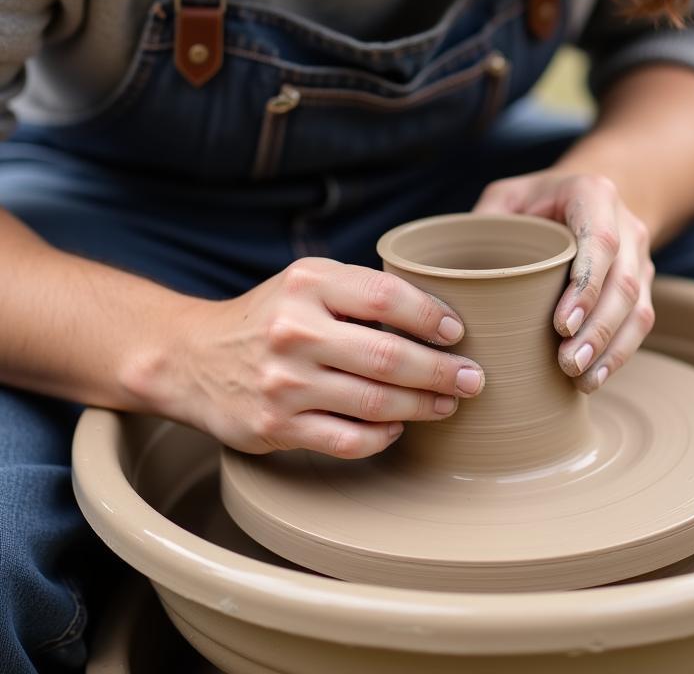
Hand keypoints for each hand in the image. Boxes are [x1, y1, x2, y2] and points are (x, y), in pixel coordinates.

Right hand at [158, 259, 485, 458]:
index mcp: (308, 283)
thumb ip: (360, 292)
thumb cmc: (269, 317)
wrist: (192, 358)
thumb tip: (439, 317)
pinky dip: (382, 435)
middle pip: (388, 355)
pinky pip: (348, 439)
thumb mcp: (306, 283)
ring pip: (375, 401)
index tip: (457, 332)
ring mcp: (284, 382)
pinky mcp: (276, 426)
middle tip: (473, 379)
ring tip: (448, 404)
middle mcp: (294, 330)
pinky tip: (398, 427)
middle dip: (441, 371)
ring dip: (423, 406)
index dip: (430, 316)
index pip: (386, 296)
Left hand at [473, 171, 654, 391]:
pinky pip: (640, 323)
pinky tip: (594, 378)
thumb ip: (488, 223)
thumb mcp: (507, 197)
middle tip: (567, 363)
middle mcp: (626, 225)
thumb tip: (457, 271)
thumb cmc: (536, 201)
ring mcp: (639, 257)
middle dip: (598, 329)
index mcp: (594, 195)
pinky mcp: (643, 284)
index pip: (600, 241)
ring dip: (611, 349)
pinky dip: (619, 354)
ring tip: (581, 379)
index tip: (561, 325)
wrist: (586, 196)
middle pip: (622, 283)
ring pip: (638, 308)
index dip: (586, 285)